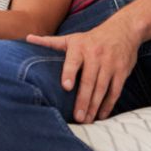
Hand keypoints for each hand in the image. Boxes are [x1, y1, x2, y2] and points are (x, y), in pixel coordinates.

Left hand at [26, 13, 142, 123]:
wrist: (122, 30)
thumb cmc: (90, 39)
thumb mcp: (71, 38)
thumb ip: (50, 42)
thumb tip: (27, 38)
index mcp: (79, 47)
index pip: (73, 61)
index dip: (69, 73)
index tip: (66, 87)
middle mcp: (95, 55)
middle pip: (89, 80)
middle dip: (83, 100)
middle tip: (77, 117)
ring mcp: (110, 64)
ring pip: (102, 88)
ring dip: (95, 105)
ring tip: (86, 120)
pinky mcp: (121, 72)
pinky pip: (115, 91)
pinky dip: (109, 104)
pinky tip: (101, 115)